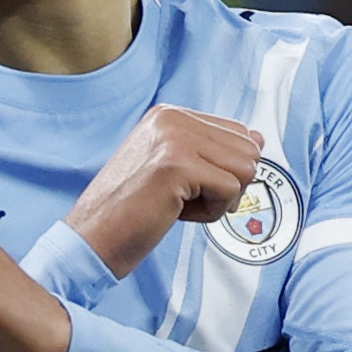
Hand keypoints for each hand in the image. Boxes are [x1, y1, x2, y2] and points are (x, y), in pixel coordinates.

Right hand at [64, 105, 262, 278]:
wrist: (93, 237)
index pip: (237, 131)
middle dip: (226, 185)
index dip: (226, 169)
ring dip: (219, 199)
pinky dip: (210, 213)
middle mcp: (172, 118)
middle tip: (184, 198)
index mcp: (169, 114)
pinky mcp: (177, 165)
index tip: (190, 184)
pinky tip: (176, 212)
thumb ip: (214, 151)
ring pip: (245, 169)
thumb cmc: (129, 210)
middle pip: (248, 150)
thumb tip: (258, 140)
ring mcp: (174, 138)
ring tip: (180, 204)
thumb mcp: (174, 168)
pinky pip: (230, 191)